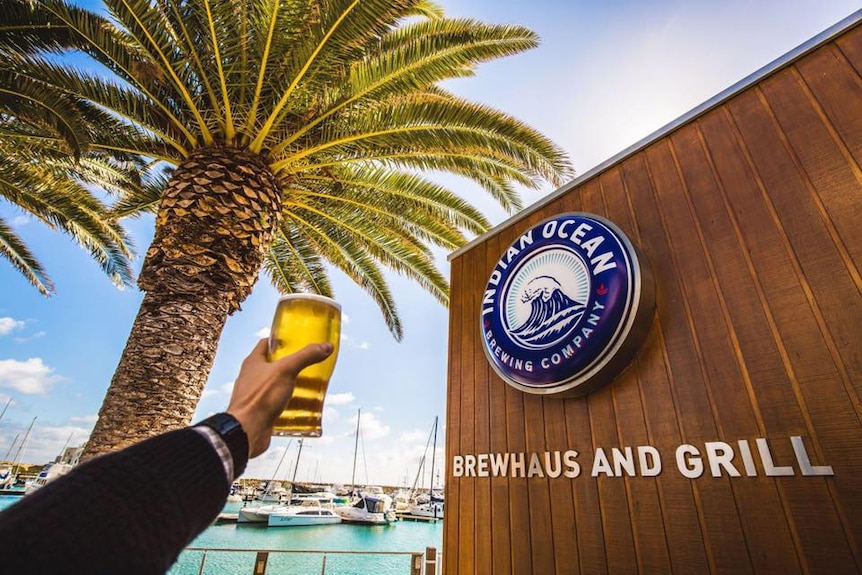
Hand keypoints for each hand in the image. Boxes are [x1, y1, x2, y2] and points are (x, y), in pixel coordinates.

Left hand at [226, 338, 332, 457]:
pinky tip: (300, 405)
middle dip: (290, 364)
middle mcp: (252, 377)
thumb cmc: (259, 398)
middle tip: (306, 364)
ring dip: (290, 384)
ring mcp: (255, 395)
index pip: (266, 344)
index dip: (280, 340)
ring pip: (275, 385)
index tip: (295, 340)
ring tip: (308, 384)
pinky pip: (276, 403)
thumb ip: (305, 356)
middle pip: (272, 365)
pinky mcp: (261, 411)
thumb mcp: (286, 370)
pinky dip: (288, 403)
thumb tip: (324, 347)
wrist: (247, 431)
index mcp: (253, 362)